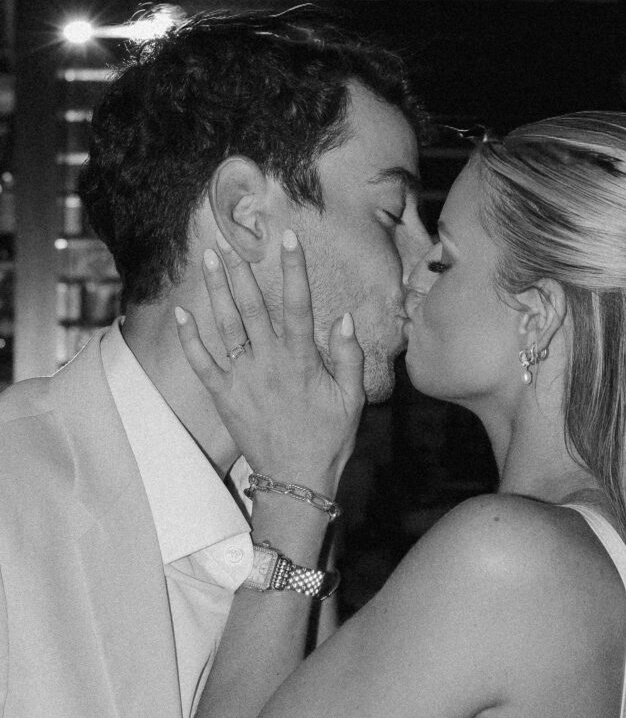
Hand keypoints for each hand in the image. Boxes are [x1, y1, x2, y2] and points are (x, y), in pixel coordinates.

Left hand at [175, 230, 364, 487]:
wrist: (296, 480)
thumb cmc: (329, 439)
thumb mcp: (352, 399)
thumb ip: (348, 357)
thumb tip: (344, 318)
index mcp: (303, 361)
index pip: (299, 305)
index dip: (294, 269)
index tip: (288, 237)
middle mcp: (269, 363)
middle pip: (252, 307)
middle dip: (240, 269)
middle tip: (227, 239)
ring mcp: (243, 379)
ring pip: (226, 325)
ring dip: (215, 290)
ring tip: (206, 259)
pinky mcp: (224, 396)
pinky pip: (202, 362)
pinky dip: (190, 338)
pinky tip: (181, 312)